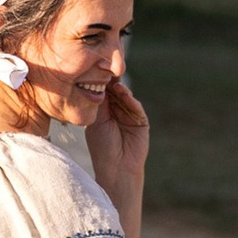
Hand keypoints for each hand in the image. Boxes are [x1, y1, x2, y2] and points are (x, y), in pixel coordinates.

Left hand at [84, 71, 148, 202]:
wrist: (116, 167)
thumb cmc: (101, 147)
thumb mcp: (96, 122)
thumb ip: (99, 104)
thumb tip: (96, 81)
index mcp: (104, 112)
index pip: (104, 93)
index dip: (101, 83)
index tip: (96, 71)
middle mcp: (117, 112)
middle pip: (116, 92)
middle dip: (112, 82)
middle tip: (107, 70)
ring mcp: (130, 116)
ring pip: (126, 97)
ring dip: (121, 90)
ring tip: (115, 83)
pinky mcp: (141, 122)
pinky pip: (136, 107)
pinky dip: (131, 100)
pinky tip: (124, 94)